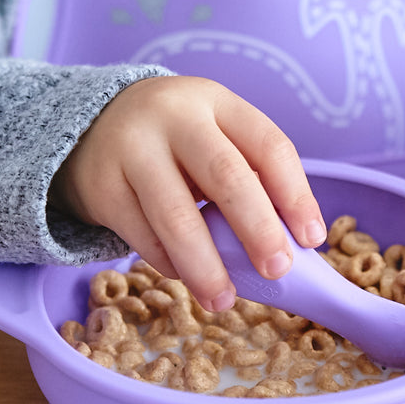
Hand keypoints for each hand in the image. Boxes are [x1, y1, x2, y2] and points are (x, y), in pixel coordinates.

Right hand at [51, 75, 326, 311]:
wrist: (92, 125)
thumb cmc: (178, 142)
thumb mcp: (214, 135)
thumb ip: (249, 176)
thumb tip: (290, 247)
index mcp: (218, 102)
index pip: (269, 146)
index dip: (296, 196)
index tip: (312, 240)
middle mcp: (175, 117)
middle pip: (226, 175)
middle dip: (257, 229)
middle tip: (277, 271)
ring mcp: (132, 149)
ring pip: (176, 215)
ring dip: (205, 265)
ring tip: (223, 301)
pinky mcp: (102, 186)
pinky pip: (142, 235)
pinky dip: (169, 264)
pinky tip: (186, 277)